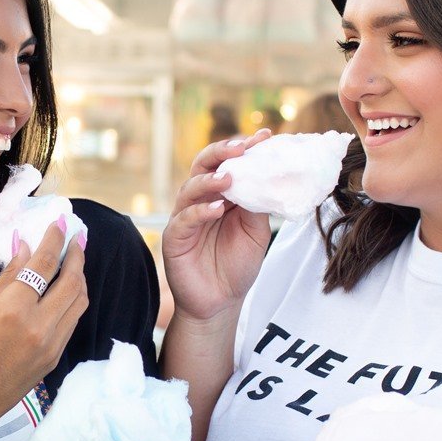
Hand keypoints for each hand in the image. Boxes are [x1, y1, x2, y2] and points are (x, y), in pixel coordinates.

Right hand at [0, 222, 88, 428]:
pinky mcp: (55, 358)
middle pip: (72, 281)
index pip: (45, 264)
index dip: (55, 239)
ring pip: (79, 301)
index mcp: (14, 309)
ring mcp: (52, 344)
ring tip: (73, 261)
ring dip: (80, 277)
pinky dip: (73, 300)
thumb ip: (7, 278)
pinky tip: (65, 291)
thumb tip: (24, 248)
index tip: (61, 223)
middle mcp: (39, 325)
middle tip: (74, 238)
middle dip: (76, 254)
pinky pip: (72, 321)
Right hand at [162, 131, 273, 322]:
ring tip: (229, 177)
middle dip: (221, 153)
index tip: (265, 137)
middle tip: (242, 148)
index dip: (244, 150)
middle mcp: (200, 200)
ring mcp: (185, 217)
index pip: (229, 164)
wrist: (220, 302)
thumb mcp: (255, 232)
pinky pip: (184, 218)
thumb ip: (257, 205)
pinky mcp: (175, 237)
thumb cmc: (236, 265)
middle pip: (204, 165)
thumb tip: (267, 176)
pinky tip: (217, 210)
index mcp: (221, 195)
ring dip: (210, 180)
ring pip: (190, 188)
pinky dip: (201, 211)